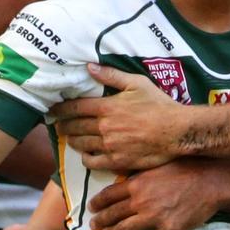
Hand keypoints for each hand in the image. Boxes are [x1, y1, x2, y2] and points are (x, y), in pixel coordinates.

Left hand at [53, 64, 184, 170]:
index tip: (53, 110)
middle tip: (57, 125)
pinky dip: (85, 158)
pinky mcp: (117, 161)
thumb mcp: (137, 83)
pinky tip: (85, 155)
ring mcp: (109, 146)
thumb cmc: (159, 105)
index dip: (60, 109)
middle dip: (63, 126)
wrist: (177, 131)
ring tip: (69, 138)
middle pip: (74, 127)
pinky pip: (93, 162)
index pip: (74, 108)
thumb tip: (89, 67)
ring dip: (71, 141)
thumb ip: (111, 75)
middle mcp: (104, 127)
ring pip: (81, 145)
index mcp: (107, 107)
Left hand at [88, 160, 217, 229]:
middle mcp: (140, 201)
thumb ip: (140, 173)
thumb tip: (124, 176)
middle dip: (100, 221)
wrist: (210, 182)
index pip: (108, 195)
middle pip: (112, 214)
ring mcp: (153, 217)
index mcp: (137, 183)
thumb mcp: (157, 164)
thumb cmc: (186, 168)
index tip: (92, 207)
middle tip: (95, 225)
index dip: (97, 202)